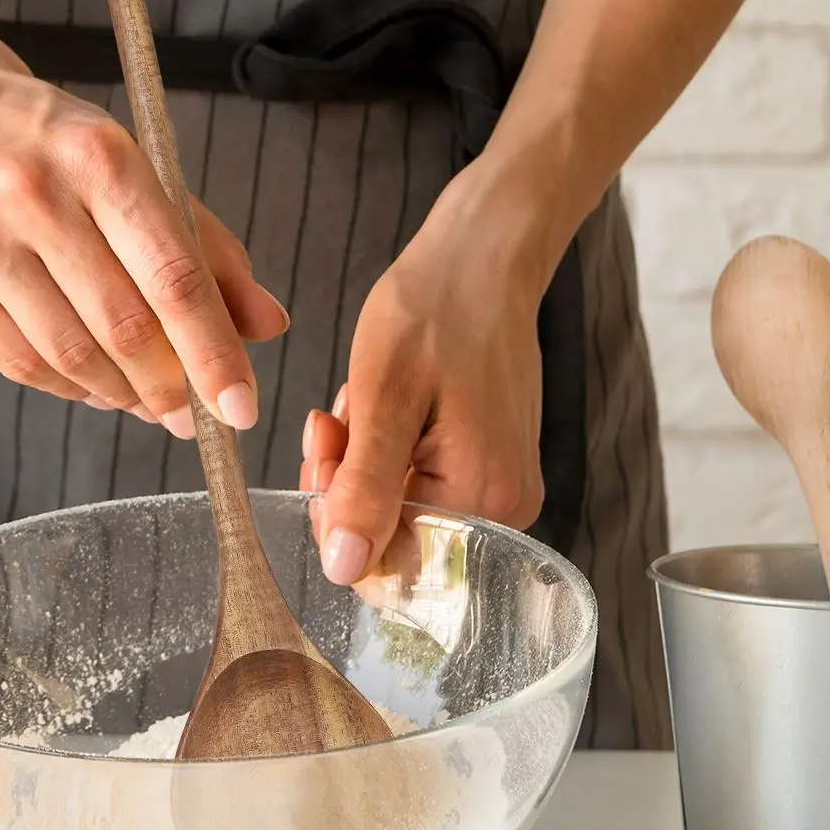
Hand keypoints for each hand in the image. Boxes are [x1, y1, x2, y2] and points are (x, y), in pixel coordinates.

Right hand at [0, 14, 286, 433]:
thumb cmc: (59, 148)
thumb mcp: (142, 172)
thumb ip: (209, 251)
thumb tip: (267, 327)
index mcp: (101, 158)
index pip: (173, 276)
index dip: (214, 352)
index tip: (241, 407)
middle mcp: (34, 194)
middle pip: (122, 326)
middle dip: (168, 387)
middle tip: (190, 413)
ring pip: (69, 355)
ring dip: (120, 393)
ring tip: (143, 398)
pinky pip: (19, 363)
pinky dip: (67, 388)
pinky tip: (92, 384)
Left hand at [299, 180, 547, 583]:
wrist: (482, 259)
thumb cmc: (434, 311)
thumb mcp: (382, 399)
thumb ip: (364, 489)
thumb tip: (345, 571)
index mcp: (482, 499)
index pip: (385, 564)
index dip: (336, 518)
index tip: (326, 449)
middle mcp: (503, 509)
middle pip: (391, 538)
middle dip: (344, 483)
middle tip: (333, 421)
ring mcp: (500, 489)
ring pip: (396, 509)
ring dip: (358, 461)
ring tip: (358, 402)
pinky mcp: (489, 467)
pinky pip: (416, 483)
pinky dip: (383, 450)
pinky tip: (380, 405)